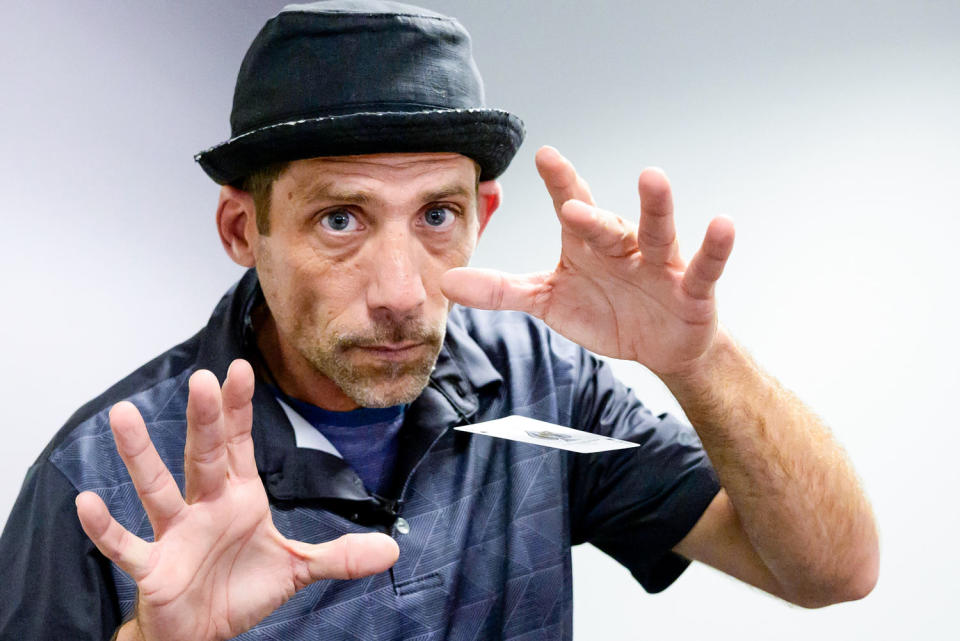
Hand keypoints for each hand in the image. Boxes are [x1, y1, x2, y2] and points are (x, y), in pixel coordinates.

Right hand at [75, 360, 398, 640]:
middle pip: (204, 456)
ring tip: (123, 415)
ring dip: (141, 455)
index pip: (239, 444)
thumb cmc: (240, 590)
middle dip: (205, 419)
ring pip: (158, 488)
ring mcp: (176, 534)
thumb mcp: (297, 570)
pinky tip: (86, 503)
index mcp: (239, 497)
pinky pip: (127, 545)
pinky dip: (106, 529)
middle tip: (202, 378)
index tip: (239, 369)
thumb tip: (391, 547)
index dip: (238, 409)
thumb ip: (340, 555)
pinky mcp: (154, 567)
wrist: (203, 634)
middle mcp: (205, 506)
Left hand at [442, 146, 734, 375]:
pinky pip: (704, 265)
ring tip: (653, 177)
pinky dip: (714, 247)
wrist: (660, 347)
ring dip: (656, 206)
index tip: (544, 153)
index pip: (572, 206)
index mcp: (589, 245)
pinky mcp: (692, 287)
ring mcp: (660, 263)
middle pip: (608, 224)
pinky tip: (722, 224)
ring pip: (657, 231)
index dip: (560, 182)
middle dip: (590, 214)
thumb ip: (502, 291)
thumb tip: (447, 282)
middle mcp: (624, 245)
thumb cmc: (606, 313)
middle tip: (570, 203)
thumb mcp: (549, 302)